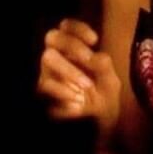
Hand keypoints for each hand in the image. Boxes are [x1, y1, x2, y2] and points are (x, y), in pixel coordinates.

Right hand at [37, 18, 120, 135]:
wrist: (98, 126)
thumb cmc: (103, 96)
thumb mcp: (110, 81)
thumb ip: (104, 67)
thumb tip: (97, 56)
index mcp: (74, 49)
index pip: (67, 27)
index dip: (77, 28)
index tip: (95, 40)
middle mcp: (57, 56)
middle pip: (52, 36)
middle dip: (72, 45)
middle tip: (90, 60)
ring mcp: (47, 73)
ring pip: (47, 58)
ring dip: (69, 70)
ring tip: (86, 87)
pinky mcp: (42, 93)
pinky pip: (45, 85)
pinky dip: (63, 91)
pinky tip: (77, 102)